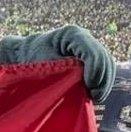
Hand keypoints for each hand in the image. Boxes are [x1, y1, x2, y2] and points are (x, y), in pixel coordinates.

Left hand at [0, 24, 115, 102]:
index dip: (94, 70)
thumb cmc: (30, 62)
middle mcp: (83, 38)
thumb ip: (64, 70)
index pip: (92, 52)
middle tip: (95, 96)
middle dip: (102, 79)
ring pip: (106, 65)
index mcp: (71, 34)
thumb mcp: (43, 66)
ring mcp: (88, 47)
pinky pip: (103, 70)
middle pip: (103, 58)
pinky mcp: (90, 58)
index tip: (89, 86)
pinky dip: (101, 82)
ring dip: (103, 82)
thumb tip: (82, 81)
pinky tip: (94, 94)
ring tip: (95, 97)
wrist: (24, 58)